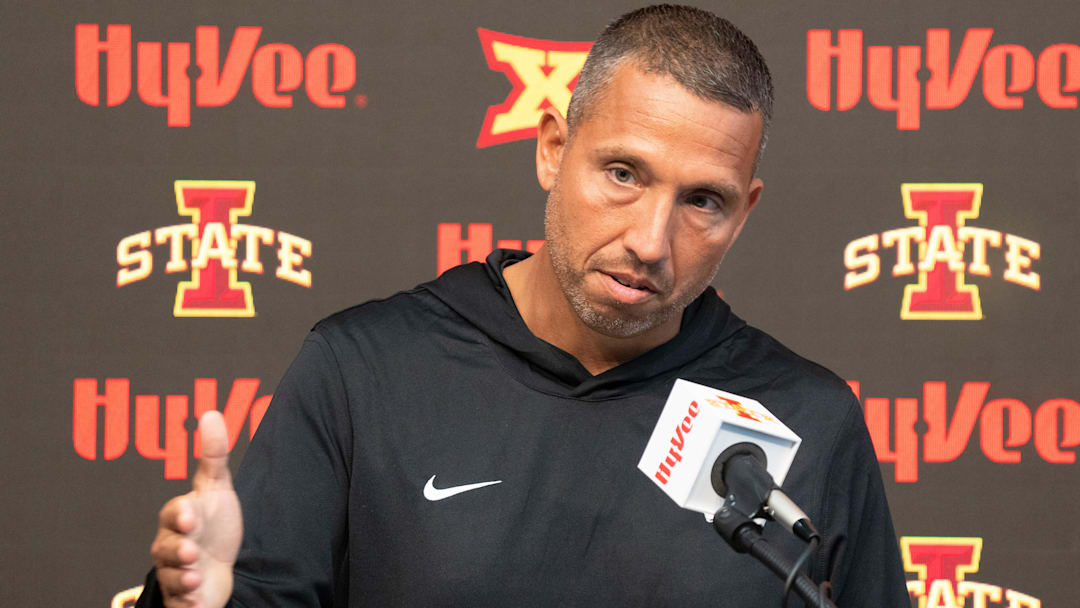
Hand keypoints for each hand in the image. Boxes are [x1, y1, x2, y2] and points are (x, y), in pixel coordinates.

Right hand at [150, 411, 242, 607]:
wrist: (217, 566)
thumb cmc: (213, 524)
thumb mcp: (217, 488)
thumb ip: (213, 454)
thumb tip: (211, 412)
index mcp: (178, 518)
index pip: (174, 513)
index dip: (181, 515)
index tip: (191, 516)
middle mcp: (170, 546)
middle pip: (165, 548)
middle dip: (177, 550)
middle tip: (190, 551)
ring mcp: (174, 573)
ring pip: (170, 577)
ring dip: (182, 578)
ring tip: (195, 577)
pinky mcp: (182, 599)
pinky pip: (180, 604)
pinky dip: (188, 605)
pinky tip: (198, 602)